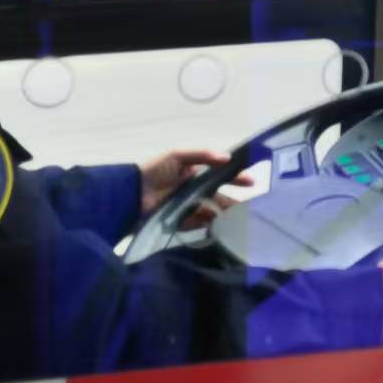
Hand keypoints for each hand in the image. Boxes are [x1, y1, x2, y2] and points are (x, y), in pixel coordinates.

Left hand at [138, 148, 253, 228]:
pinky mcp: (181, 223)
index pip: (221, 176)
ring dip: (224, 215)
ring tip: (239, 220)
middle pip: (219, 197)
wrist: (131, 193)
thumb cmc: (154, 170)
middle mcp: (194, 191)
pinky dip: (209, 226)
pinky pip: (198, 224)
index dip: (236, 178)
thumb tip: (228, 157)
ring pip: (212, 212)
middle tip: (251, 208)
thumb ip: (202, 154)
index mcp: (195, 173)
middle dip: (234, 202)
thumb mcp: (177, 155)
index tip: (251, 182)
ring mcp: (188, 208)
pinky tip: (220, 228)